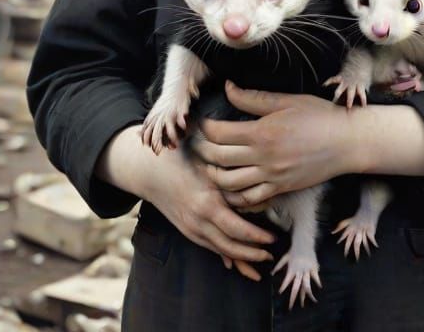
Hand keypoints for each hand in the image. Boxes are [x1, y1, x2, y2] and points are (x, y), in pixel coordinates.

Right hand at [142, 139, 275, 280]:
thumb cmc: (182, 159)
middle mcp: (197, 222)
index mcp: (206, 204)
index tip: (274, 238)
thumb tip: (258, 179)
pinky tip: (235, 263)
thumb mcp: (208, 164)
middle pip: (229, 247)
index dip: (256, 237)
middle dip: (251, 255)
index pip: (236, 229)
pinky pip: (209, 247)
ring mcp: (190, 229)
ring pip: (219, 251)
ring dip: (240, 259)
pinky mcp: (187, 230)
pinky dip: (224, 256)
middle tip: (271, 255)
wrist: (149, 170)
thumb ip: (230, 176)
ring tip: (259, 263)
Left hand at [193, 81, 355, 208]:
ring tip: (211, 166)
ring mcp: (272, 177)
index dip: (205, 129)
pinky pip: (251, 200)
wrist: (347, 142)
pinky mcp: (281, 189)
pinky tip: (231, 187)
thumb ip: (253, 98)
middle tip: (199, 145)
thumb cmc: (319, 116)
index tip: (203, 124)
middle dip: (203, 152)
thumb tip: (227, 88)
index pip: (218, 134)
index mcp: (262, 132)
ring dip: (215, 176)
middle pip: (218, 159)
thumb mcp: (286, 101)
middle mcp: (263, 158)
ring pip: (229, 184)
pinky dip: (235, 196)